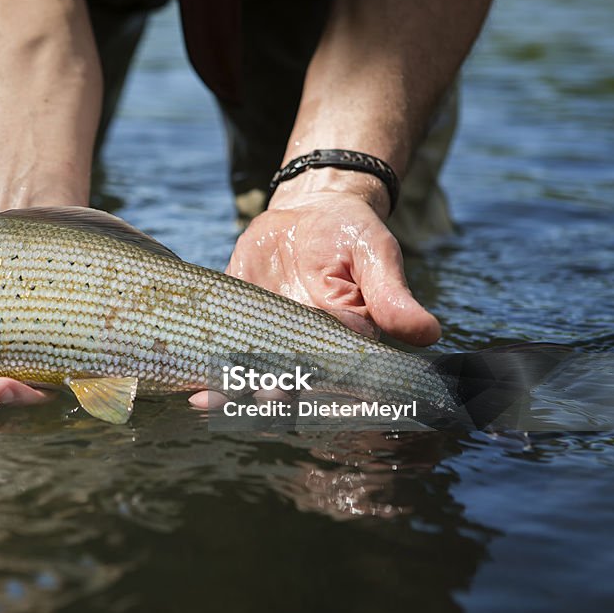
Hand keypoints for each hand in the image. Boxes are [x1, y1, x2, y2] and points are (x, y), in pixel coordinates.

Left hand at [188, 186, 439, 410]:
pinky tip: (185, 380)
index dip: (319, 396)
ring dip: (230, 392)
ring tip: (209, 401)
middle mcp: (302, 350)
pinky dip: (202, 365)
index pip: (335, 380)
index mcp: (343, 344)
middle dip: (269, 396)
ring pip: (247, 375)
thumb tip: (428, 332)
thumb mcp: (376, 256)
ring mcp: (264, 339)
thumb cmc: (352, 235)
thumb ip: (391, 296)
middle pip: (286, 385)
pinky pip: (217, 348)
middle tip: (260, 395)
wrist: (310, 211)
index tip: (303, 398)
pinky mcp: (234, 321)